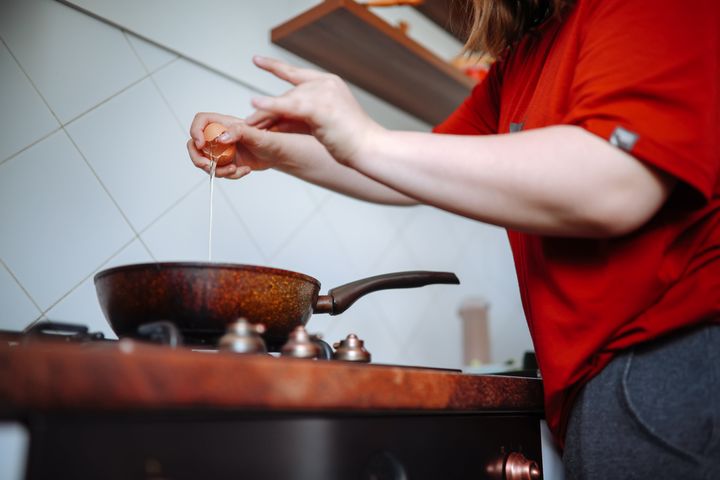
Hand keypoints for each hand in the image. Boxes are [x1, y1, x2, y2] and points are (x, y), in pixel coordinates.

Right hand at [188, 112, 278, 178]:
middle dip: (199, 158)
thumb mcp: (256, 134)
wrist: (276, 155)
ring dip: (218, 171)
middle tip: (210, 166)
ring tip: (236, 169)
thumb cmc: (269, 140)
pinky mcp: (226, 163)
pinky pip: (219, 172)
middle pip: (195, 145)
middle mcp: (219, 136)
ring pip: (205, 162)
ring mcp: (221, 151)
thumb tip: (221, 138)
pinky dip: (230, 175)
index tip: (201, 144)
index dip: (196, 131)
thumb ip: (238, 132)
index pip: (201, 121)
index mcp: (224, 124)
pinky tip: (244, 170)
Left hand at [247, 56, 383, 165]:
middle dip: (267, 109)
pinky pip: (289, 105)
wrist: (369, 148)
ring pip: (286, 100)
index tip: (257, 60)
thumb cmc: (349, 141)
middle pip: (287, 93)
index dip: (275, 66)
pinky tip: (256, 103)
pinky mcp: (320, 107)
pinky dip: (271, 105)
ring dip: (265, 113)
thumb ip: (299, 118)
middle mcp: (326, 83)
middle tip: (249, 121)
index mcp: (329, 83)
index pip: (296, 73)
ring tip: (248, 122)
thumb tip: (272, 120)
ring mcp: (324, 93)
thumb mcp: (320, 124)